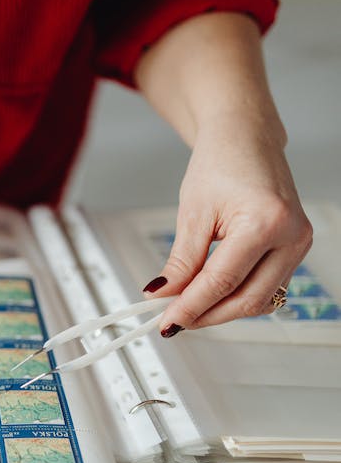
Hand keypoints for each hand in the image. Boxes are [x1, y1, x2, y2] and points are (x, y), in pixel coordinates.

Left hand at [143, 118, 312, 335]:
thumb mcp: (193, 213)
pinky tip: (210, 296)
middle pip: (247, 299)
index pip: (222, 282)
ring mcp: (299, 243)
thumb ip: (181, 261)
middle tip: (173, 321)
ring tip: (187, 308)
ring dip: (222, 310)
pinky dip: (237, 296)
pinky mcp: (295, 248)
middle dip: (207, 315)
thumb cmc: (221, 164)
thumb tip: (163, 294)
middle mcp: (291, 235)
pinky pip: (266, 286)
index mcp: (265, 222)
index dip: (191, 307)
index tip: (167, 322)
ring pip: (260, 299)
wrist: (245, 140)